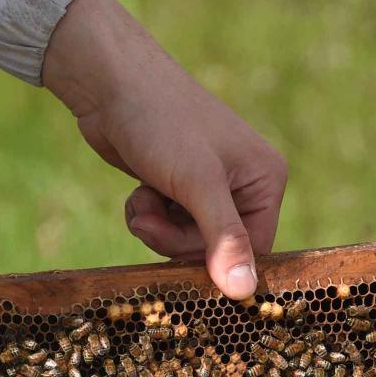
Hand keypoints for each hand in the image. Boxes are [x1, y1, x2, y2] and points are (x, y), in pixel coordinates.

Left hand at [44, 0, 286, 300]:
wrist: (109, 83)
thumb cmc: (161, 122)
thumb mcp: (197, 184)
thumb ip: (223, 238)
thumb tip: (245, 293)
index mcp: (266, 180)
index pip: (255, 251)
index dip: (218, 263)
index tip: (184, 266)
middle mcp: (244, 186)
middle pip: (216, 252)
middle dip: (177, 241)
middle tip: (153, 217)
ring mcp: (209, 188)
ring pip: (185, 243)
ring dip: (157, 229)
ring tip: (144, 198)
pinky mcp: (177, 189)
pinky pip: (166, 227)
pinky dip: (148, 216)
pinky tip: (140, 191)